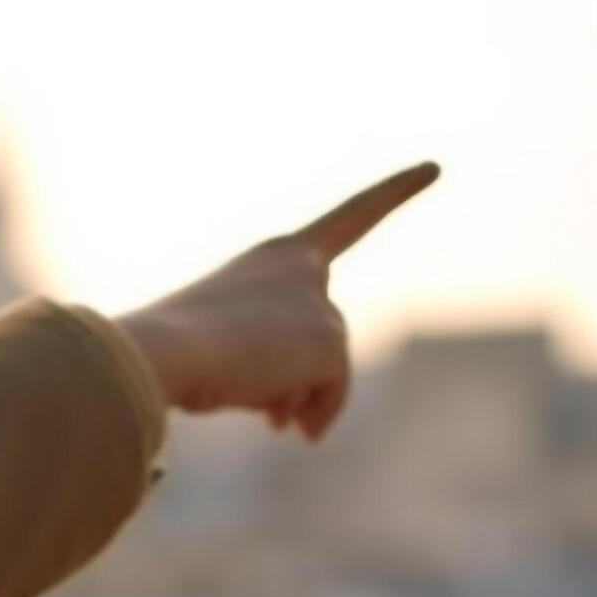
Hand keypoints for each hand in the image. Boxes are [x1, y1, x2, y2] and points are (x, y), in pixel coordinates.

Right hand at [112, 163, 438, 441]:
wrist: (160, 353)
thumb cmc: (176, 354)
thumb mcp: (229, 355)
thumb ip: (271, 371)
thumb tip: (296, 418)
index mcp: (275, 255)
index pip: (350, 218)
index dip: (395, 193)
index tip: (436, 168)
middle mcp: (303, 266)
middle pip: (325, 338)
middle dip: (307, 382)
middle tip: (281, 422)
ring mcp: (319, 299)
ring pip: (325, 368)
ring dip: (299, 398)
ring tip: (261, 412)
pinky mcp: (330, 336)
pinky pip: (334, 390)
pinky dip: (318, 412)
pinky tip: (290, 428)